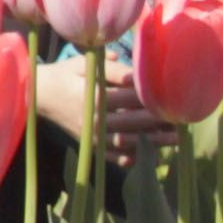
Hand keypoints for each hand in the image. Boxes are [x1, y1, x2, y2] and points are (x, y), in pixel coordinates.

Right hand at [35, 60, 172, 161]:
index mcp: (96, 97)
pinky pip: (111, 156)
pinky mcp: (89, 144)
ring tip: (176, 140)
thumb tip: (138, 72)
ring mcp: (92, 135)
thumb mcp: (85, 64)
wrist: (38, 95)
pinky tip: (147, 156)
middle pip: (135, 122)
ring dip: (153, 142)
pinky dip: (129, 158)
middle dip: (160, 122)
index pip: (133, 99)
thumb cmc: (64, 74)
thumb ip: (112, 68)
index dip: (155, 99)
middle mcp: (95, 120)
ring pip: (128, 141)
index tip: (176, 97)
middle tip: (184, 120)